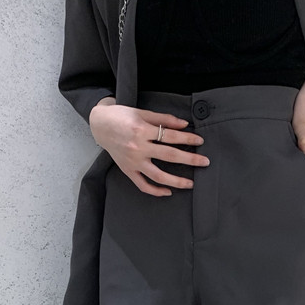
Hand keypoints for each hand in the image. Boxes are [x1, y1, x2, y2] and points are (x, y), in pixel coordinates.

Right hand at [89, 100, 209, 196]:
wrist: (100, 125)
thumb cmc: (121, 116)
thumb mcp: (143, 113)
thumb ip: (164, 119)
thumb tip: (184, 125)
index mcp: (142, 130)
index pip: (170, 136)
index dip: (187, 139)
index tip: (200, 141)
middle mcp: (138, 148)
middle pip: (169, 156)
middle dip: (189, 160)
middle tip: (204, 162)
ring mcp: (133, 162)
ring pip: (158, 176)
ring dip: (176, 181)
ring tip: (190, 184)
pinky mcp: (127, 171)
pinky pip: (142, 185)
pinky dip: (155, 191)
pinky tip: (168, 192)